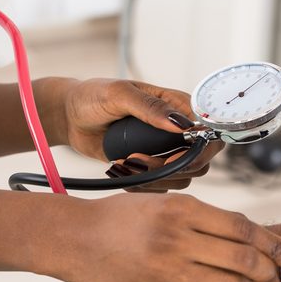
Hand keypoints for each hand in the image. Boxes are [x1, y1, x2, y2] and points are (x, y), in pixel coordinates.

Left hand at [48, 77, 223, 189]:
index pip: (209, 131)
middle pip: (201, 161)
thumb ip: (150, 107)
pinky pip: (161, 187)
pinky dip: (142, 186)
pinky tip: (121, 170)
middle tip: (138, 159)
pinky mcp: (152, 168)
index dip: (200, 150)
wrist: (71, 118)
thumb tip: (181, 125)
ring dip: (154, 178)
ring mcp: (166, 151)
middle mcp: (177, 131)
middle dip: (173, 168)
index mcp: (177, 106)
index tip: (172, 157)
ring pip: (182, 178)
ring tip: (125, 162)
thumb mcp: (119, 94)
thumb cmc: (94, 97)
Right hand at [50, 193, 280, 281]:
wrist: (74, 238)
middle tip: (270, 271)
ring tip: (227, 276)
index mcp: (182, 208)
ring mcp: (167, 269)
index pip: (244, 227)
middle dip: (267, 268)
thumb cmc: (121, 216)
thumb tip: (248, 235)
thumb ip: (204, 217)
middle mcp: (178, 237)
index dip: (274, 243)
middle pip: (244, 259)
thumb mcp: (163, 202)